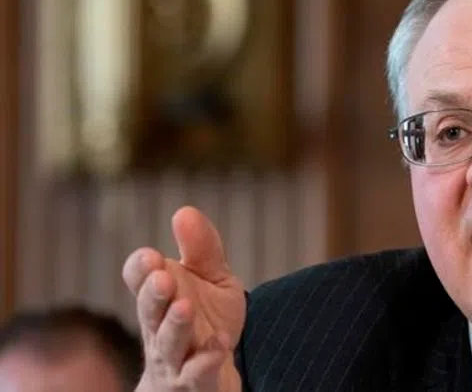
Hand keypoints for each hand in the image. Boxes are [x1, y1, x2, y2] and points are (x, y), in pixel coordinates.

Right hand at [122, 206, 245, 391]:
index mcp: (160, 294)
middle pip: (148, 310)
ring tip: (185, 308)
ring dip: (175, 325)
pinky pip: (196, 373)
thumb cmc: (205, 319)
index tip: (153, 257)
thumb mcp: (212, 278)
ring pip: (168, 342)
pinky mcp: (195, 380)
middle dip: (153, 294)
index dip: (142, 268)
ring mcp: (175, 355)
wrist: (213, 372)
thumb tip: (184, 211)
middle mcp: (159, 325)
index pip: (138, 277)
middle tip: (163, 278)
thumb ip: (202, 249)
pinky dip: (206, 360)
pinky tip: (218, 346)